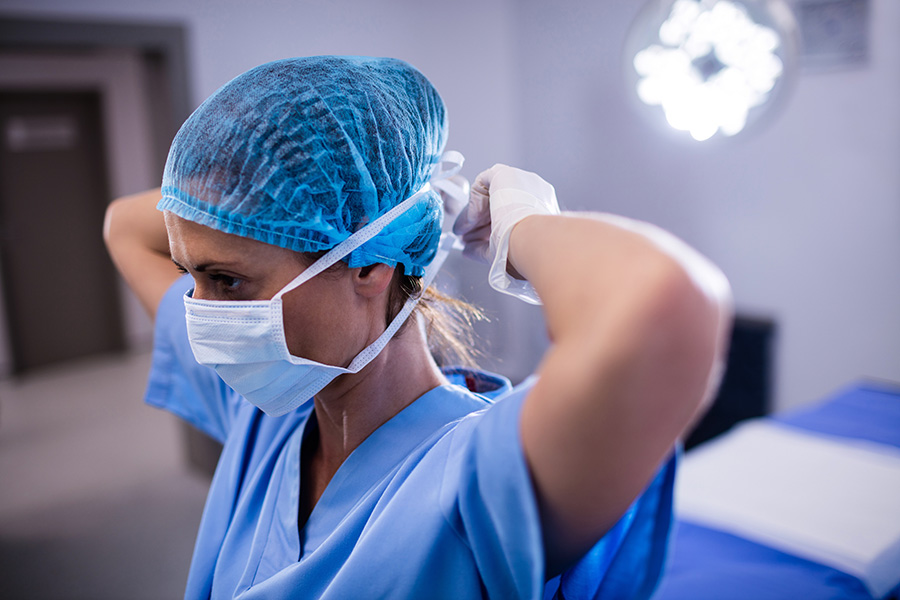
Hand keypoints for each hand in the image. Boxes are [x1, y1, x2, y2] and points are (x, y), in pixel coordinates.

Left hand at [452, 164, 559, 302]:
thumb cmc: (525, 248)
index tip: (478, 242)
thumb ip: (483, 249)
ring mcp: (521, 179)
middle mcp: (534, 192)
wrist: (531, 237)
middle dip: (481, 224)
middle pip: (500, 205)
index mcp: (541, 209)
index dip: (492, 228)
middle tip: (467, 239)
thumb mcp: (503, 249)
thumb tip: (467, 251)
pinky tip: (472, 221)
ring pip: (490, 196)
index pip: (512, 214)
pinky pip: (482, 185)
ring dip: (475, 216)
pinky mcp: (504, 173)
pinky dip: (474, 203)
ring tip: (464, 234)